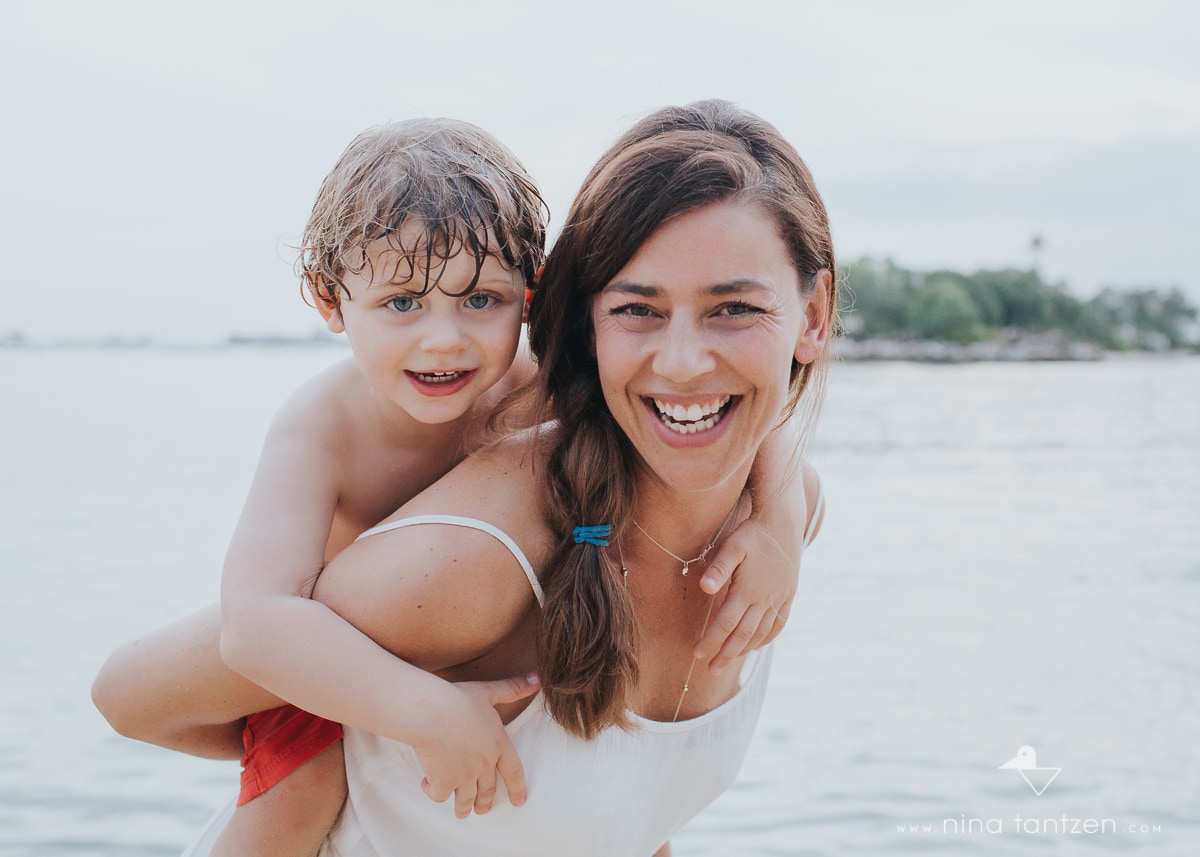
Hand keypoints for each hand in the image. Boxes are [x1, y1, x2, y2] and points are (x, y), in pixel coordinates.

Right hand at [412, 672, 539, 817]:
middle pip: (487, 790)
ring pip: (465, 798)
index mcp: (498, 745)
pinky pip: (440, 795)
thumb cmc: (459, 699)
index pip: (514, 772)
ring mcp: (463, 776)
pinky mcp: (442, 782)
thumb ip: (514, 688)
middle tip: (483, 810)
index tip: (520, 801)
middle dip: (485, 802)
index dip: (519, 788)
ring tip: (462, 812)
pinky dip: (434, 792)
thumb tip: (538, 678)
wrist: (432, 713)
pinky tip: (428, 785)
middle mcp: (484, 765)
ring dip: (464, 807)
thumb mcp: (489, 691)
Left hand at [695, 518, 796, 674]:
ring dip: (744, 649)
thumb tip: (704, 588)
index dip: (710, 640)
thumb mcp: (732, 546)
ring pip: (761, 633)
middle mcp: (765, 599)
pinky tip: (757, 645)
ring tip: (729, 661)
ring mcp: (779, 599)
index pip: (725, 623)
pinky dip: (767, 638)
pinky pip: (778, 624)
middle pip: (742, 635)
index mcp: (748, 590)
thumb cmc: (752, 533)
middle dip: (725, 654)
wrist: (784, 522)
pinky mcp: (788, 595)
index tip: (696, 654)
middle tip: (710, 670)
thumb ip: (718, 568)